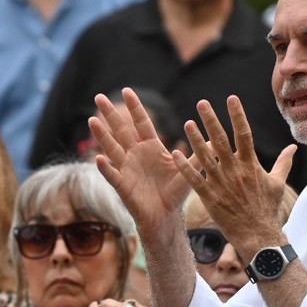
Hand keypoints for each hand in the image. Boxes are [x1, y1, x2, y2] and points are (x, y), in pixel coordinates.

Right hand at [89, 89, 193, 238]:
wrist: (165, 216)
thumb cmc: (175, 193)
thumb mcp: (189, 171)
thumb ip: (199, 155)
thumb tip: (215, 139)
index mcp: (152, 148)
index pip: (142, 123)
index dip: (135, 108)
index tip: (126, 90)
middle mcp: (136, 154)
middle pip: (121, 130)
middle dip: (110, 114)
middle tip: (98, 97)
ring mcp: (127, 168)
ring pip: (112, 148)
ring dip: (102, 135)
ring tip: (92, 121)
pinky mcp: (122, 185)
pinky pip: (112, 174)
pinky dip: (105, 167)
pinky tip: (99, 158)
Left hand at [174, 97, 295, 260]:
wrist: (259, 235)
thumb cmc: (268, 208)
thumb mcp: (278, 183)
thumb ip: (284, 162)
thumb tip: (293, 147)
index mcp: (251, 165)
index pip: (244, 133)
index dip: (237, 115)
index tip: (231, 98)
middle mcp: (235, 171)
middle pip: (221, 140)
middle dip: (211, 120)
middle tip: (202, 103)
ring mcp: (221, 184)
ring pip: (205, 157)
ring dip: (195, 140)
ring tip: (187, 123)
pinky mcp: (210, 197)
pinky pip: (195, 180)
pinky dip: (184, 167)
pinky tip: (174, 154)